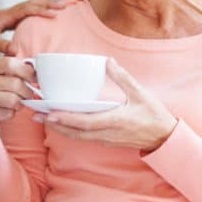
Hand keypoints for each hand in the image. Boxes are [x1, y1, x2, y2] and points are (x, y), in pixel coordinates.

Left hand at [0, 0, 64, 54]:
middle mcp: (9, 13)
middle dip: (48, 4)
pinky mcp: (8, 21)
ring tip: (58, 9)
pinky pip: (25, 14)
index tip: (55, 14)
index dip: (42, 11)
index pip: (28, 9)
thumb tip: (16, 51)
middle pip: (32, 4)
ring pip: (29, 7)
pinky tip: (42, 19)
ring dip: (43, 6)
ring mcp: (9, 16)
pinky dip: (36, 13)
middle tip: (64, 7)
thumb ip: (0, 45)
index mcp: (6, 15)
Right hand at [0, 57, 36, 155]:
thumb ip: (13, 65)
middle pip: (15, 83)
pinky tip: (7, 110)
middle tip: (27, 94)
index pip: (10, 64)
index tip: (34, 78)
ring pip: (13, 100)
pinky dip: (12, 113)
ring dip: (20, 103)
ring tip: (18, 102)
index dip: (26, 71)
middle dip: (27, 91)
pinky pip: (8, 113)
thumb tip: (27, 59)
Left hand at [43, 59, 176, 151]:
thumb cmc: (154, 115)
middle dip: (55, 125)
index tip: (50, 113)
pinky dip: (70, 131)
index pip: (85, 122)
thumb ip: (123, 77)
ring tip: (43, 118)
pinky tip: (61, 123)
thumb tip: (107, 61)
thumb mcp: (140, 93)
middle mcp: (108, 133)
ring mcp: (107, 139)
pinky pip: (84, 137)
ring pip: (78, 137)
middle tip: (37, 115)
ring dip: (60, 129)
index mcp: (115, 120)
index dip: (66, 119)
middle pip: (76, 132)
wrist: (165, 138)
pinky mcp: (107, 141)